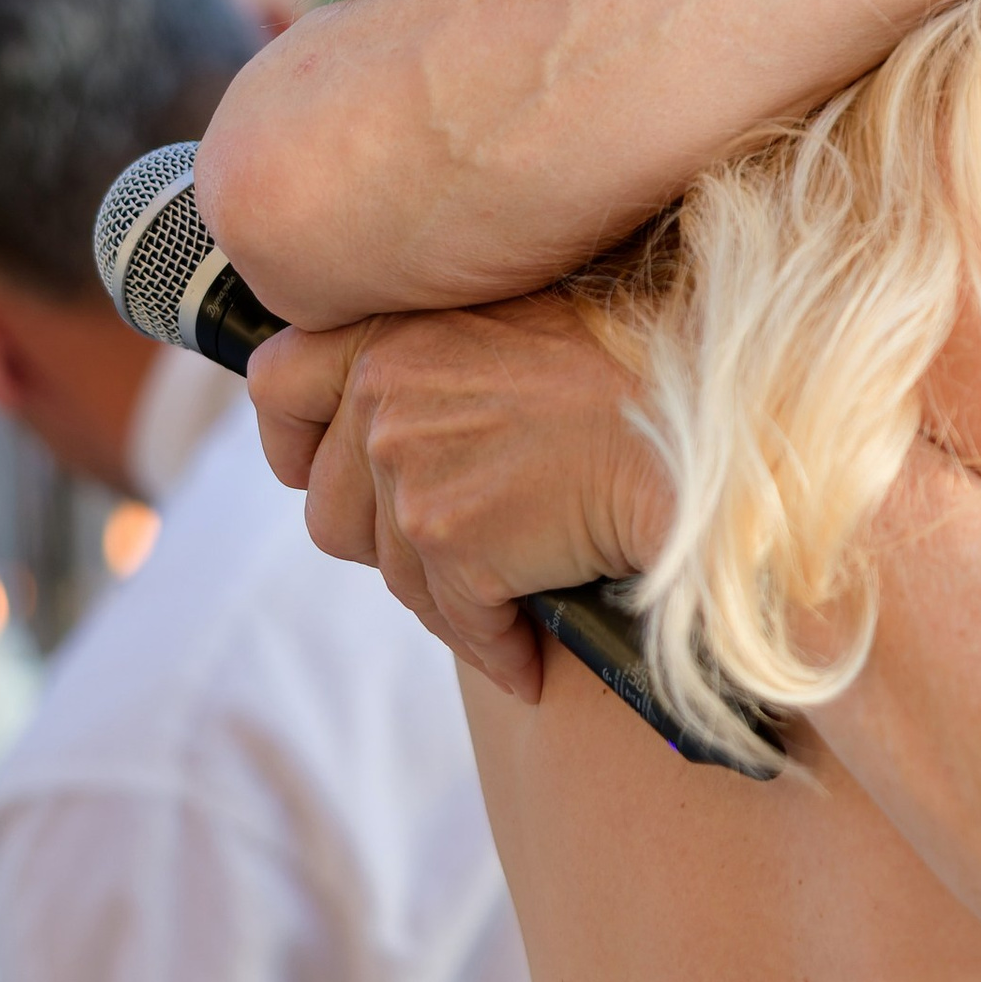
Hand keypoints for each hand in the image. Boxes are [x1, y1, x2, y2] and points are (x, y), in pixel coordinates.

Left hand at [247, 293, 669, 696]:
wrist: (701, 440)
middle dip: (384, 542)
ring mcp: (410, 469)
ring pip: (391, 576)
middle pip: (327, 509)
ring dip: (450, 600)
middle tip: (452, 550)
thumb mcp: (518, 330)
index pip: (279, 384)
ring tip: (513, 600)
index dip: (293, 442)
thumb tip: (394, 421)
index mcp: (392, 331)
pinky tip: (534, 652)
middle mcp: (384, 393)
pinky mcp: (449, 539)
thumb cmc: (635, 383)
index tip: (318, 471)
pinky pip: (454, 620)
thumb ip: (438, 361)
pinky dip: (495, 645)